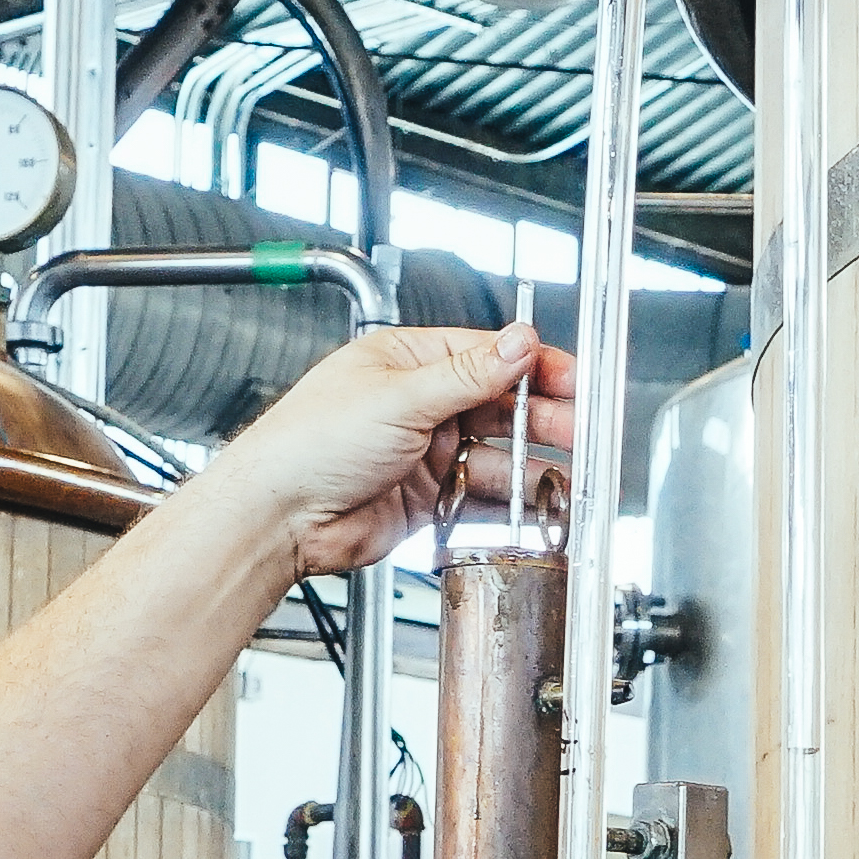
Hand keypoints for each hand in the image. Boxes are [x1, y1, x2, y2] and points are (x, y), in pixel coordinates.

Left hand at [203, 322, 577, 575]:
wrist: (278, 517)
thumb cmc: (310, 443)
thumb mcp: (400, 397)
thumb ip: (468, 374)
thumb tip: (518, 340)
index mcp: (409, 362)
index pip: (488, 355)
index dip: (535, 368)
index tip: (574, 381)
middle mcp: (420, 404)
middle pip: (500, 406)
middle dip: (544, 419)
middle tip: (580, 432)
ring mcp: (424, 452)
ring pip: (495, 455)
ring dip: (530, 467)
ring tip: (562, 478)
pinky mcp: (424, 499)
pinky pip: (477, 496)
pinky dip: (506, 503)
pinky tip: (529, 505)